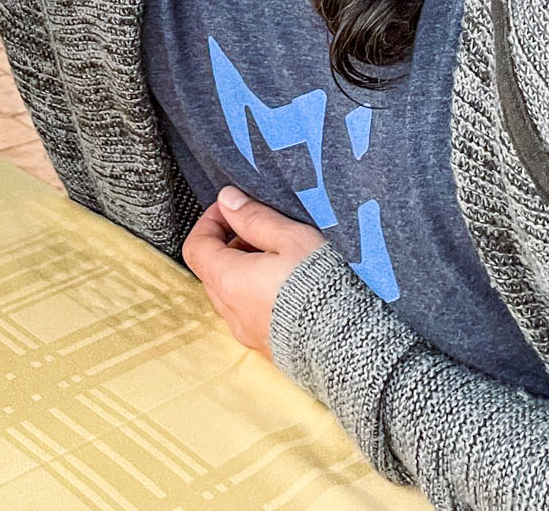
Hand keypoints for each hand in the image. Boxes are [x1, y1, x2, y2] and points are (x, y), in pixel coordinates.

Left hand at [181, 186, 327, 354]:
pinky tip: (289, 287)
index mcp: (229, 281)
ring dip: (245, 272)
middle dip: (229, 246)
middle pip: (212, 271)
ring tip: (281, 259)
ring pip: (231, 295)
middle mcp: (232, 311)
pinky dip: (258, 296)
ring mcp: (249, 333)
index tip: (232, 211)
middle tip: (260, 232)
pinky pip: (251, 316)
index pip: (196, 247)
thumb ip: (255, 218)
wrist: (352, 343)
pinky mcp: (268, 347)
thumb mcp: (291, 239)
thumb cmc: (324, 290)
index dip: (210, 222)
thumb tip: (229, 200)